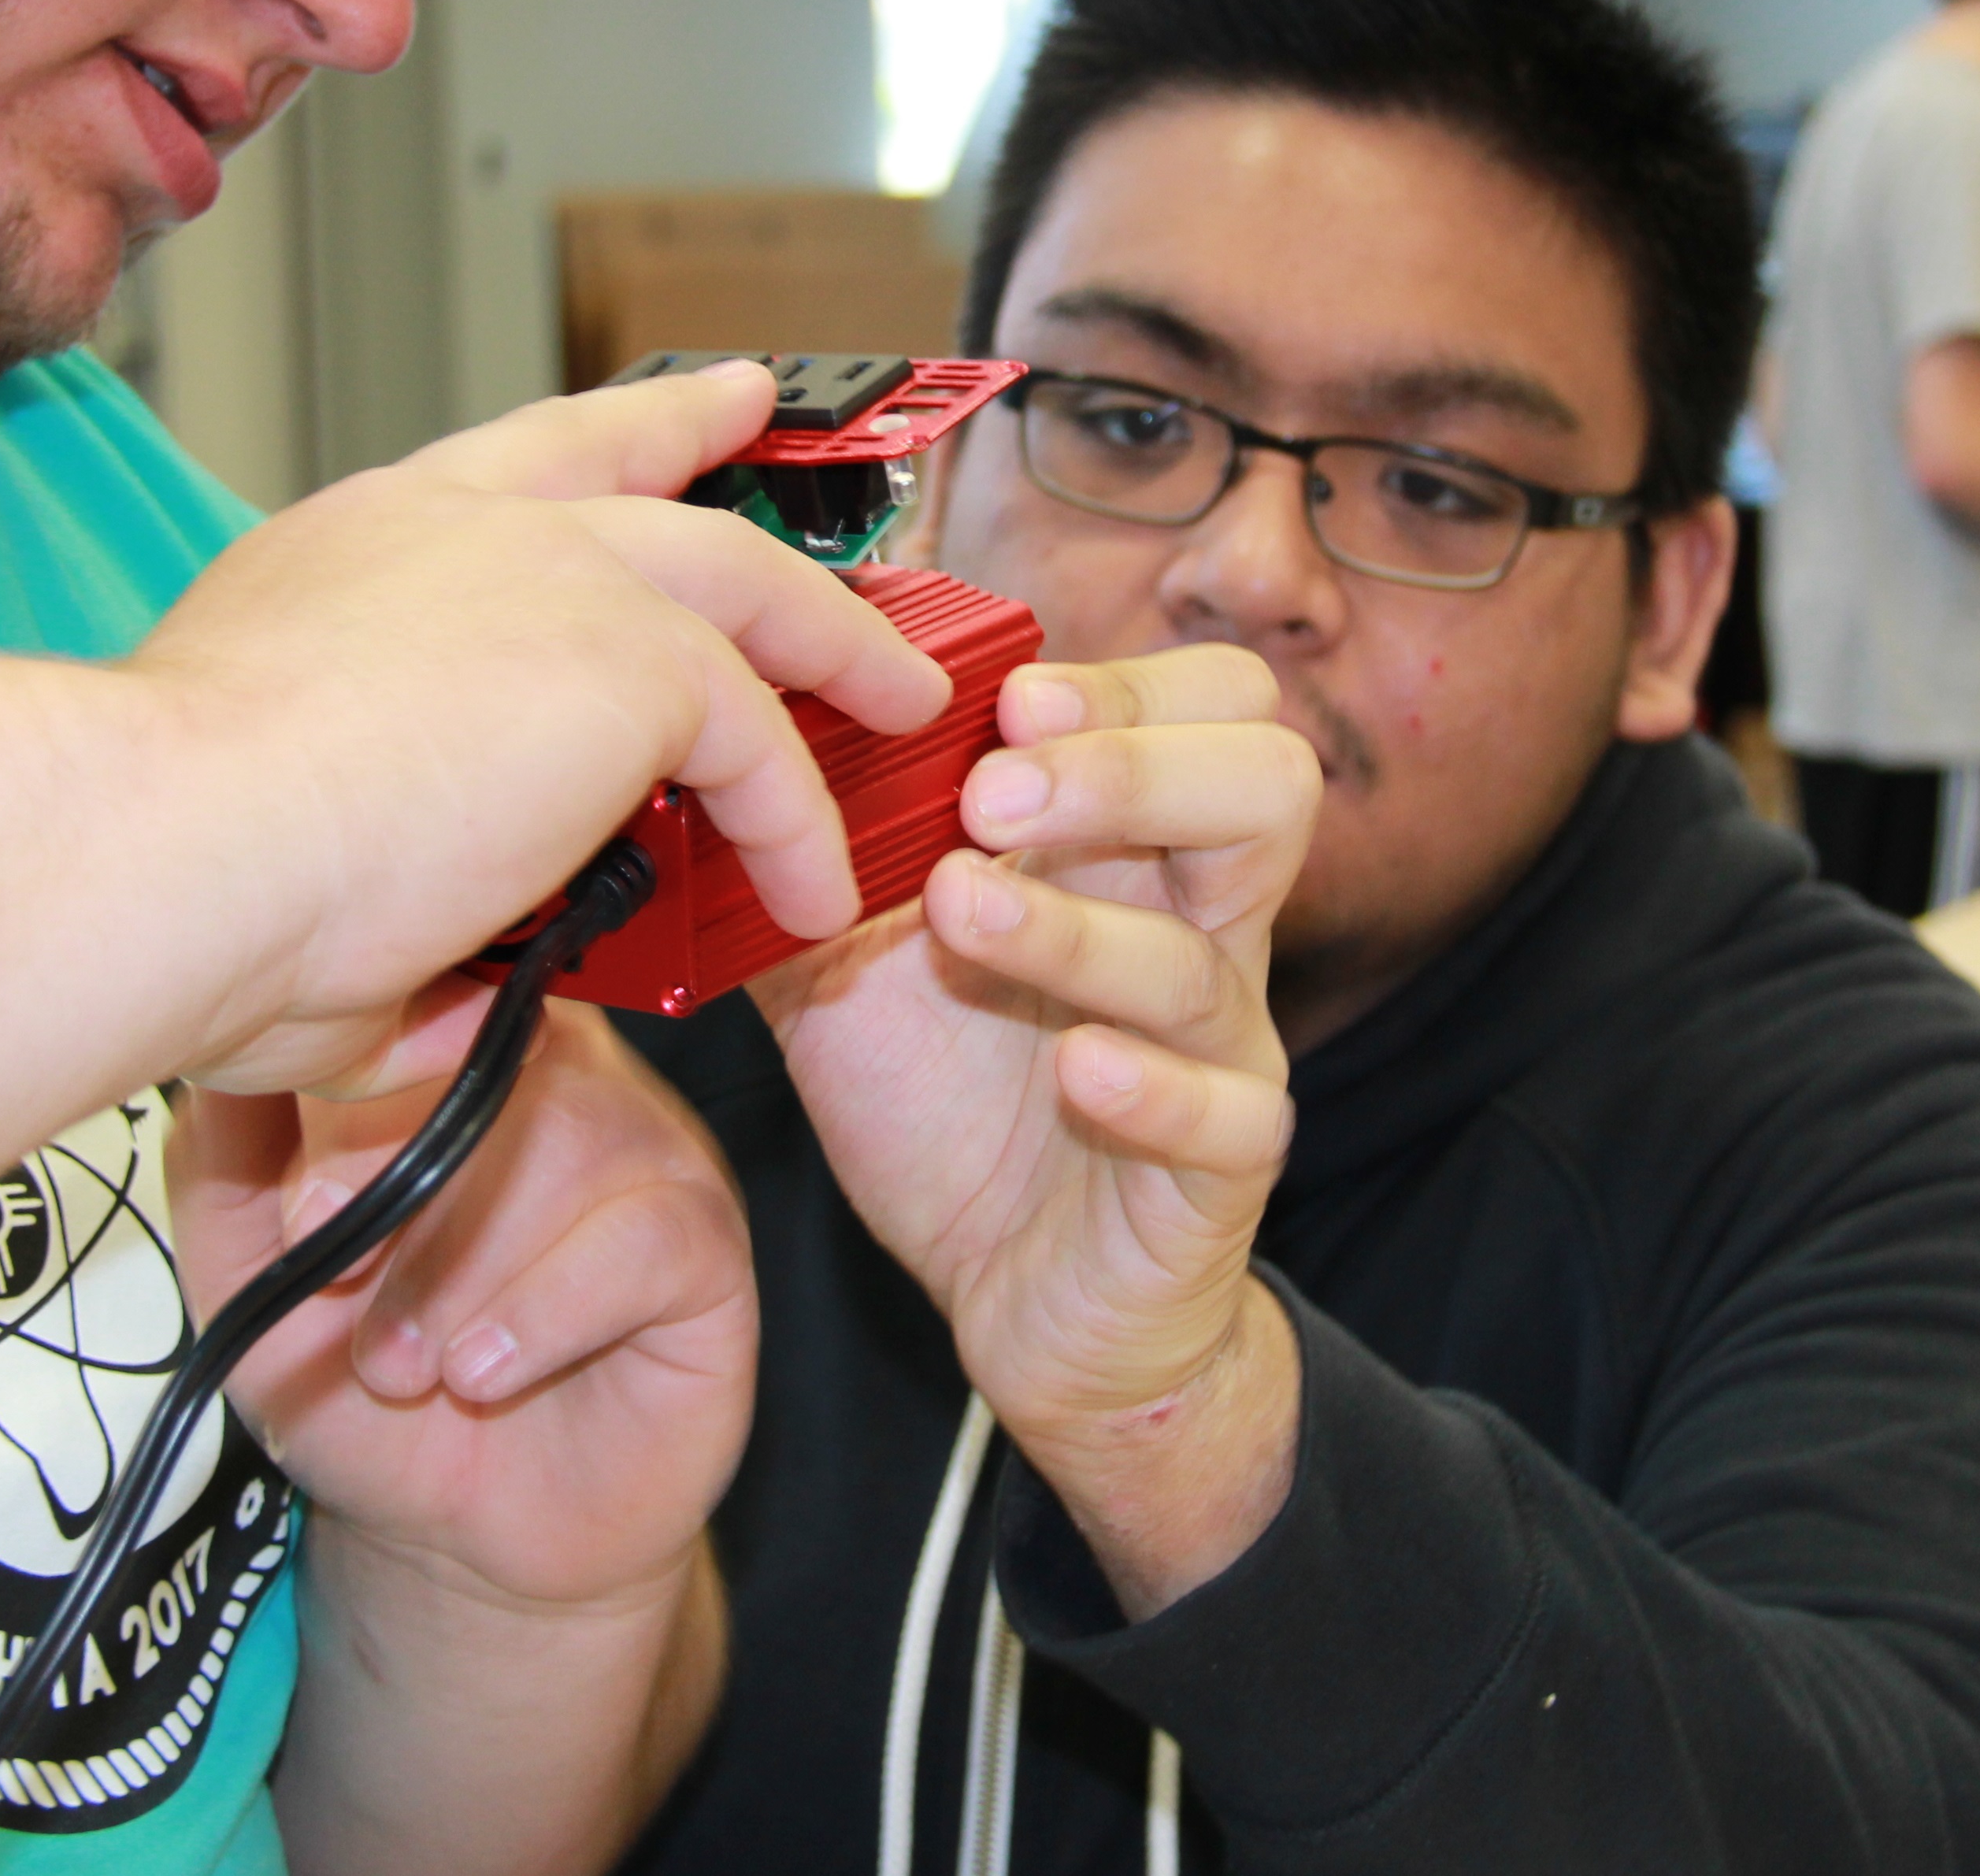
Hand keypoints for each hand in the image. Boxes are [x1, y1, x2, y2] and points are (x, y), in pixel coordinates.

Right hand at [132, 364, 950, 1094]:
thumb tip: (430, 984)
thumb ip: (384, 878)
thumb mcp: (284, 832)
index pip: (508, 463)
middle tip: (777, 435)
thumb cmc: (169, 869)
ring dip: (831, 648)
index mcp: (353, 548)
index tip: (673, 410)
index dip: (605, 438)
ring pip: (743, 590)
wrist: (161, 852)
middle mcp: (454, 531)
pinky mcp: (633, 667)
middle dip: (728, 457)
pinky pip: (760, 748)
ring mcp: (553, 580)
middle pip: (642, 474)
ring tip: (897, 701)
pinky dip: (796, 825)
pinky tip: (815, 894)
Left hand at [169, 999, 752, 1613]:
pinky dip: (544, 1311)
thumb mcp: (256, 1277)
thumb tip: (216, 1056)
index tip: (302, 1213)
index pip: (425, 1009)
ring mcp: (653, 1154)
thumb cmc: (371, 1386)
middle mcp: (571, 1078)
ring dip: (463, 1267)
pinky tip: (486, 1373)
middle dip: (400, 1187)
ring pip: (572, 1142)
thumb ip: (227, 1162)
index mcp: (461, 1055)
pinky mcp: (708, 1249)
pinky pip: (645, 1236)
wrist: (464, 1533)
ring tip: (407, 1365)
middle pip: (501, 1062)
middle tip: (340, 1289)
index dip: (357, 1102)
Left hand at [751, 644, 1319, 1613]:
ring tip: (960, 909)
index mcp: (1132, 848)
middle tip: (991, 792)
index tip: (1004, 697)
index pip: (1213, 702)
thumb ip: (813, 852)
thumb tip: (713, 745)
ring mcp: (1222, 1048)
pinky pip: (1228, 1115)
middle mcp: (1200, 927)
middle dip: (1130, 764)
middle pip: (1266, 783)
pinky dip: (1151, 1086)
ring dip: (1077, 926)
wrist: (1021, 1297)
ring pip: (1206, 957)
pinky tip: (1076, 1066)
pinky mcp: (1222, 1171)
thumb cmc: (955, 1103)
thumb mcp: (858, 956)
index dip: (1125, 682)